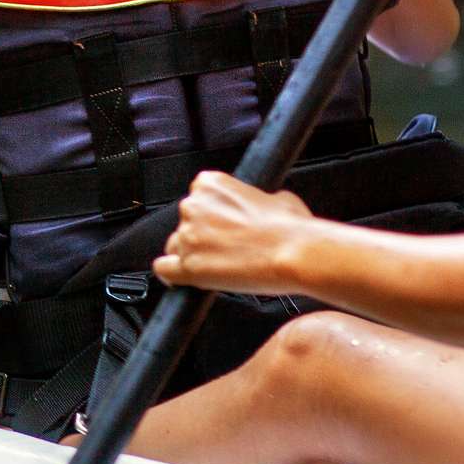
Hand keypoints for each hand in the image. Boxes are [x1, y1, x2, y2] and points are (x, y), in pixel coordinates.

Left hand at [153, 170, 318, 294]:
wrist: (299, 253)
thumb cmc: (292, 228)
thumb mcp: (277, 197)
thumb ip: (255, 199)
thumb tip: (262, 206)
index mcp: (209, 184)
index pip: (196, 200)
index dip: (210, 217)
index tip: (224, 227)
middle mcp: (192, 207)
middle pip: (184, 225)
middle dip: (201, 237)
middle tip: (227, 248)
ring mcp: (188, 237)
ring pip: (175, 248)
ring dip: (191, 256)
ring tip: (219, 266)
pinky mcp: (188, 266)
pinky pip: (164, 270)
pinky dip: (172, 276)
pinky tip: (184, 279)